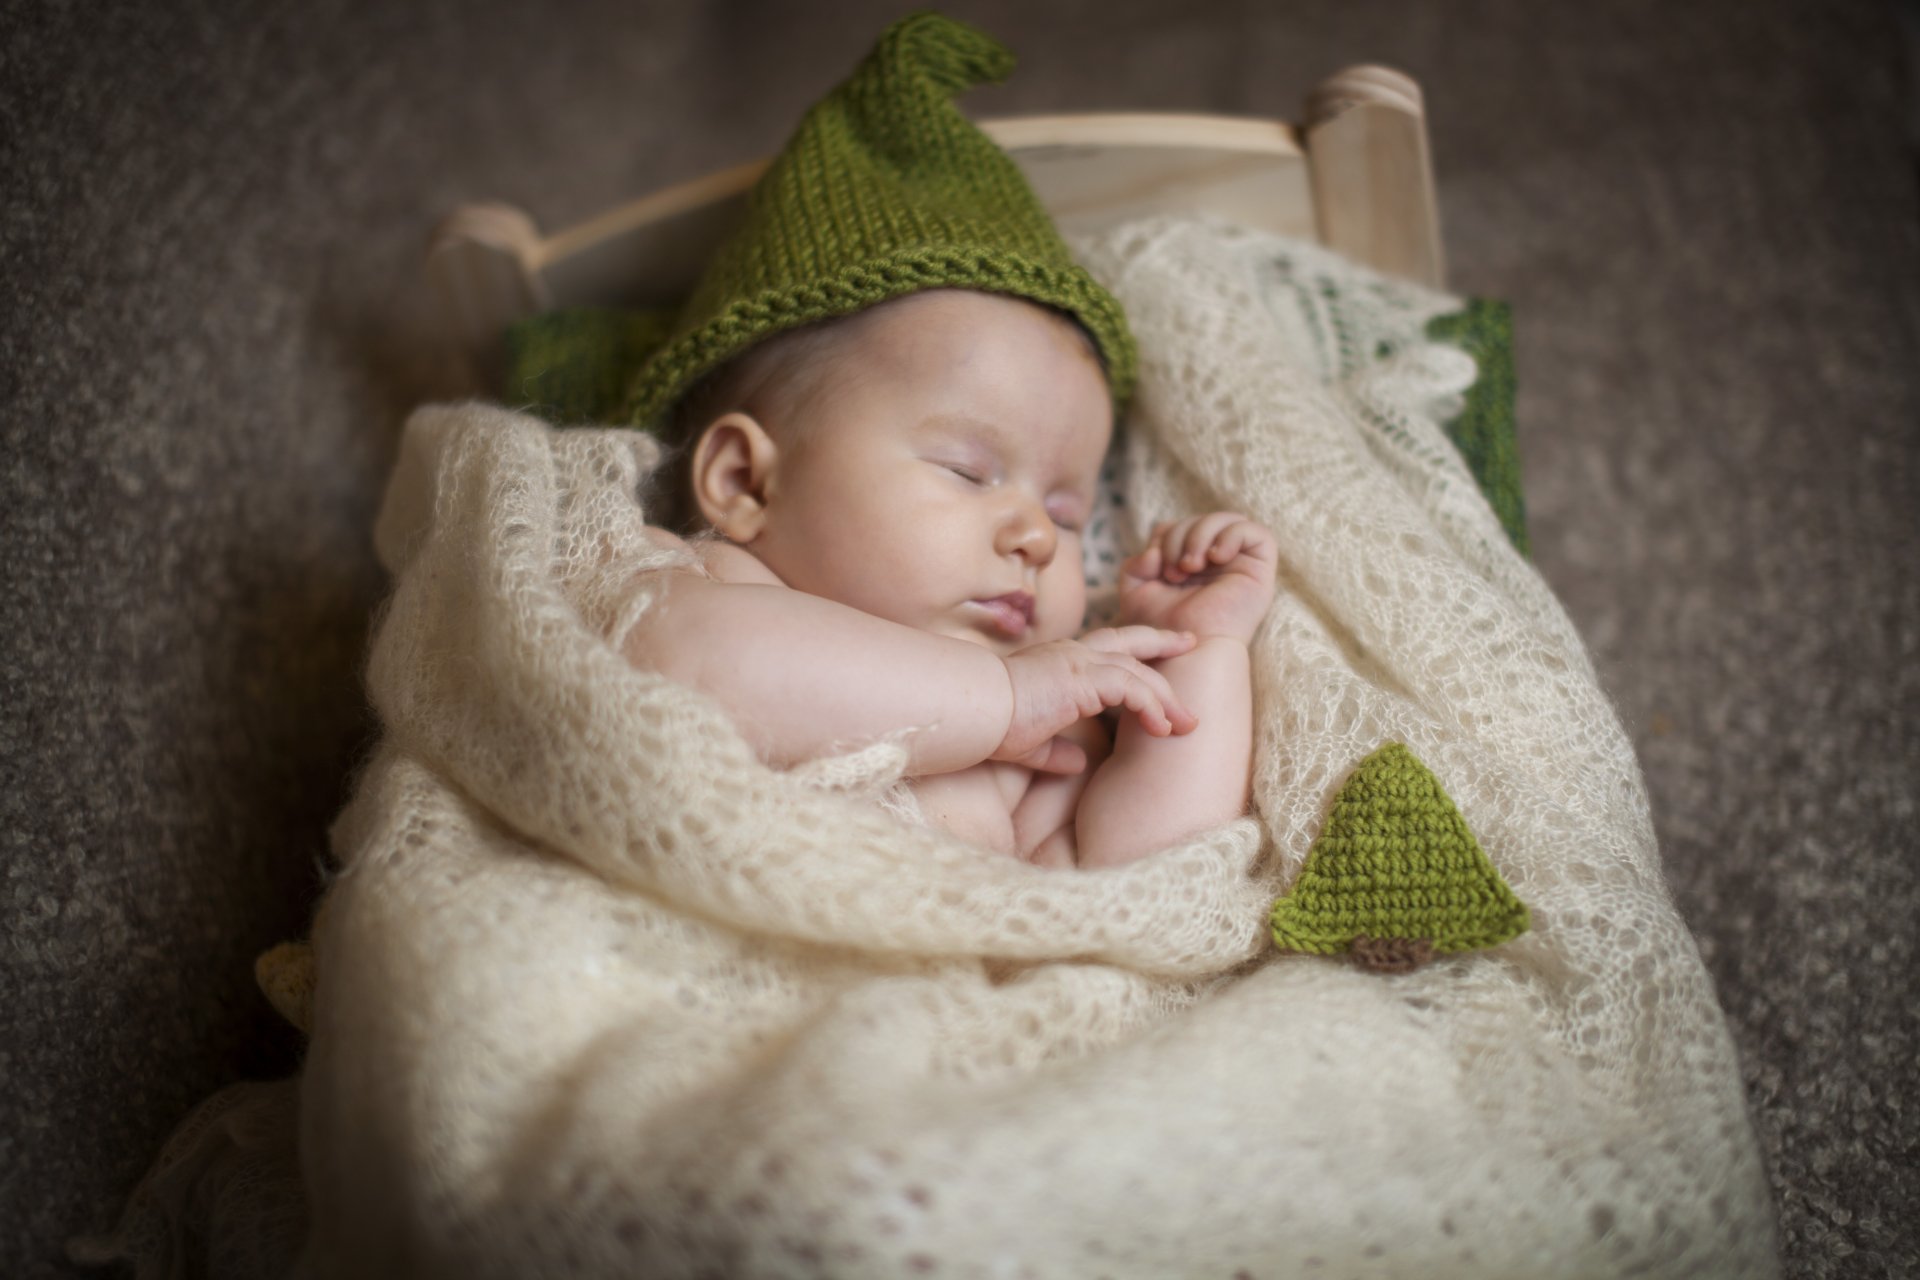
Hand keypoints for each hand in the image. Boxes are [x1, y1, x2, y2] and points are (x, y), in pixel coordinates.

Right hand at [994, 627, 1198, 771]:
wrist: (975, 710)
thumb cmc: (993, 724)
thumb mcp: (1032, 740)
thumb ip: (1057, 749)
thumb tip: (1077, 763)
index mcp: (1062, 663)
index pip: (1108, 647)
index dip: (1136, 647)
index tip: (1161, 648)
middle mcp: (1074, 654)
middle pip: (1131, 642)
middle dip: (1165, 643)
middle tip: (1193, 644)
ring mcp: (1079, 662)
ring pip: (1138, 671)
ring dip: (1166, 697)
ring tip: (1186, 723)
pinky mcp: (1083, 678)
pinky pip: (1131, 688)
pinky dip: (1150, 706)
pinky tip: (1161, 727)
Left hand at [1118, 513, 1277, 643]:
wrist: (1185, 652)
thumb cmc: (1162, 628)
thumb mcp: (1137, 590)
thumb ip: (1137, 563)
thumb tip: (1154, 549)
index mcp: (1191, 564)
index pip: (1180, 525)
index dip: (1165, 536)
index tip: (1155, 565)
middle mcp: (1216, 562)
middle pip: (1200, 520)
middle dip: (1180, 537)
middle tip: (1173, 572)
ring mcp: (1239, 565)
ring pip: (1228, 520)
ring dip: (1201, 535)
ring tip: (1190, 567)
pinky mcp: (1260, 572)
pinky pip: (1258, 533)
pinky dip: (1231, 536)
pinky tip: (1216, 558)